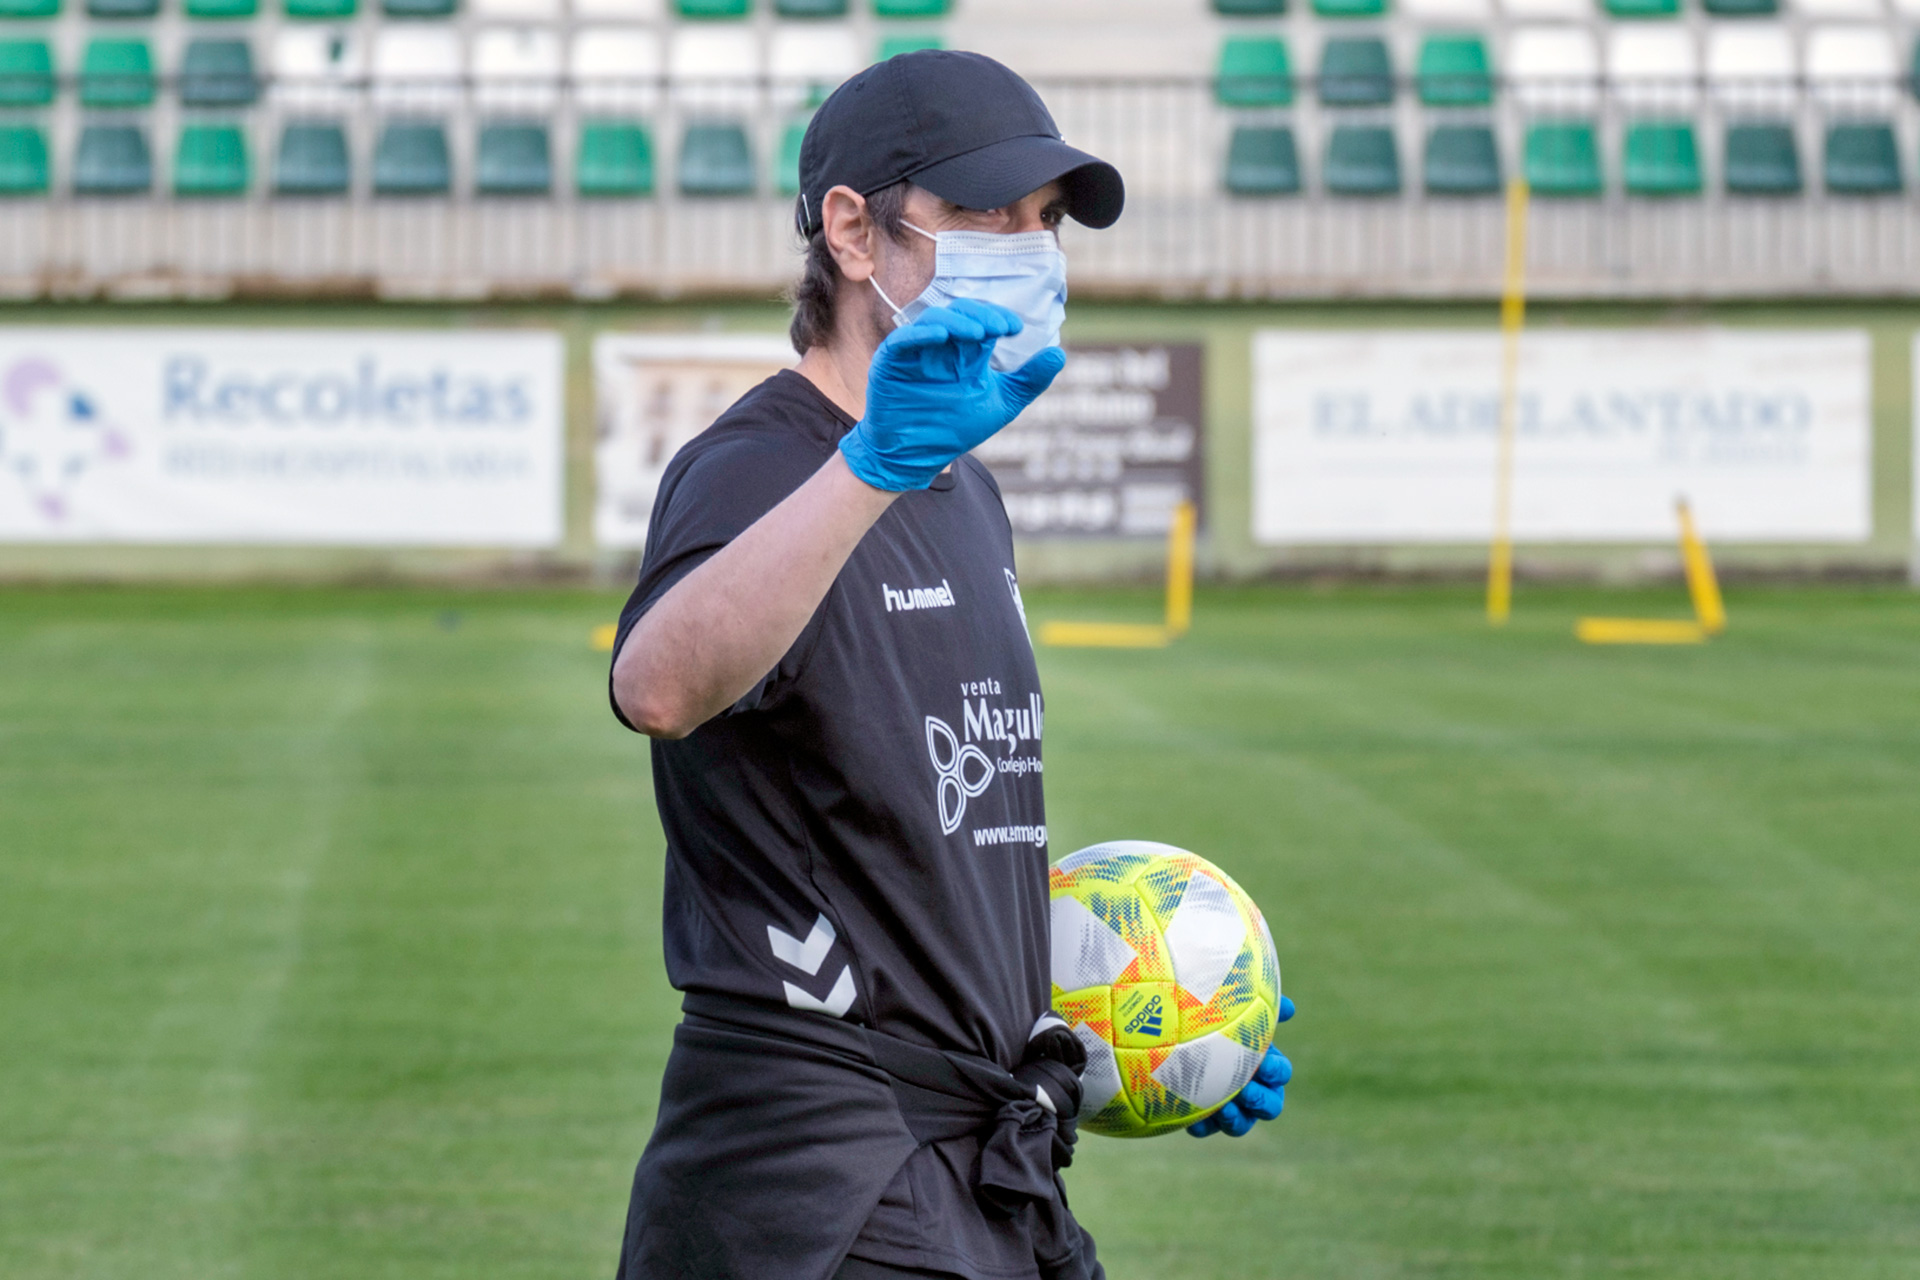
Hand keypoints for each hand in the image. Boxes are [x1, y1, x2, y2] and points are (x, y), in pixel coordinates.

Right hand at [838, 299, 1064, 491]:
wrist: (916, 456)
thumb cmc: (953, 429)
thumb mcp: (1000, 404)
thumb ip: (1028, 381)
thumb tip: (1059, 355)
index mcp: (965, 351)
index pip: (982, 320)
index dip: (998, 318)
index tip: (1016, 329)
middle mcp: (941, 346)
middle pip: (959, 313)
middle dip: (980, 315)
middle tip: (999, 328)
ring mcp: (916, 351)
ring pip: (933, 320)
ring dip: (956, 322)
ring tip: (977, 334)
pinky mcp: (891, 362)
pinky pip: (904, 340)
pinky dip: (921, 334)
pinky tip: (941, 337)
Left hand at [1188, 995, 1294, 1137]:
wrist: (1178, 1034)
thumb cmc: (1217, 1018)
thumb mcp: (1238, 1007)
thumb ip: (1263, 1006)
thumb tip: (1289, 1008)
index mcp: (1266, 1066)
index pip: (1281, 1073)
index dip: (1275, 1071)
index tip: (1263, 1062)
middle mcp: (1253, 1090)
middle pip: (1270, 1107)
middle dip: (1261, 1100)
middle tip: (1245, 1090)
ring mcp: (1230, 1106)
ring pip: (1241, 1124)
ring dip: (1235, 1119)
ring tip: (1223, 1108)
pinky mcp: (1203, 1116)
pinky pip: (1206, 1128)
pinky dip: (1202, 1126)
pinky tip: (1193, 1121)